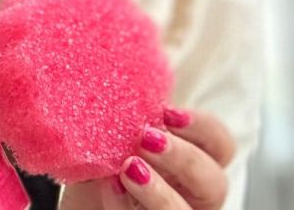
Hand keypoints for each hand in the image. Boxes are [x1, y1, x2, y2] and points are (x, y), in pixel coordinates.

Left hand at [100, 107, 234, 209]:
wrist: (73, 198)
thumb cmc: (97, 164)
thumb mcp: (113, 136)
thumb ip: (129, 121)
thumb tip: (128, 95)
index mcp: (191, 162)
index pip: (220, 145)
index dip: (203, 128)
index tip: (168, 112)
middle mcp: (190, 193)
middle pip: (215, 181)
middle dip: (184, 158)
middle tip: (147, 138)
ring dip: (160, 192)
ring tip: (129, 169)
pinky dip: (127, 207)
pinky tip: (112, 187)